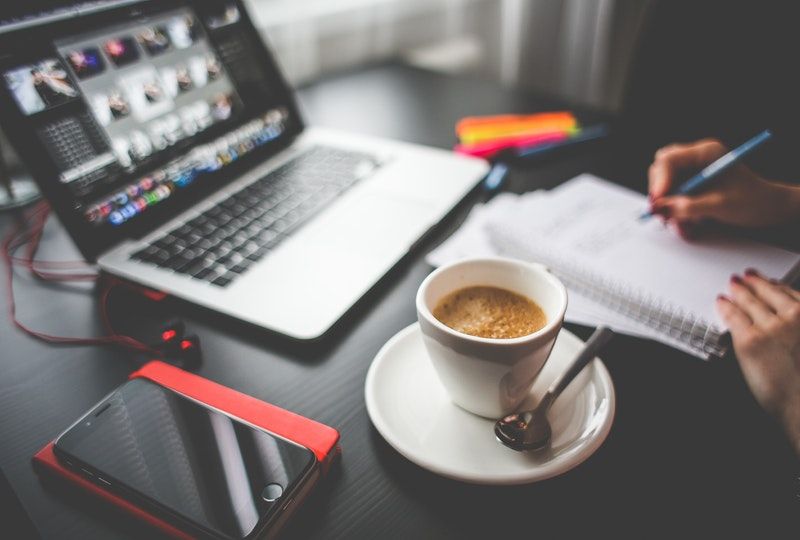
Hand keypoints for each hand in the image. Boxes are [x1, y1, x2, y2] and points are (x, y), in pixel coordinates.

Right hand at [647, 139, 799, 236]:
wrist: (768, 208)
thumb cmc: (752, 201)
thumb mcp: (719, 205)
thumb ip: (688, 206)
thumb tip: (661, 208)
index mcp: (705, 153)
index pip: (669, 160)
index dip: (659, 181)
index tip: (657, 202)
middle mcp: (696, 159)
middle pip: (662, 171)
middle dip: (661, 194)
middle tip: (662, 214)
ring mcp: (693, 172)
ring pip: (666, 187)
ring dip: (669, 208)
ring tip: (682, 226)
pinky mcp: (693, 185)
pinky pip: (674, 198)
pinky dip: (676, 213)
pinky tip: (687, 225)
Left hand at [716, 269, 799, 454]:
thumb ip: (796, 329)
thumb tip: (781, 315)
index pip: (790, 293)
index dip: (777, 285)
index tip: (770, 281)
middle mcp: (795, 318)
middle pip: (770, 293)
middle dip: (756, 283)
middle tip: (746, 276)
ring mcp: (771, 327)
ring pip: (750, 302)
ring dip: (740, 291)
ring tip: (733, 285)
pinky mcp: (750, 339)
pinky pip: (733, 316)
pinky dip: (726, 307)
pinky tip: (722, 302)